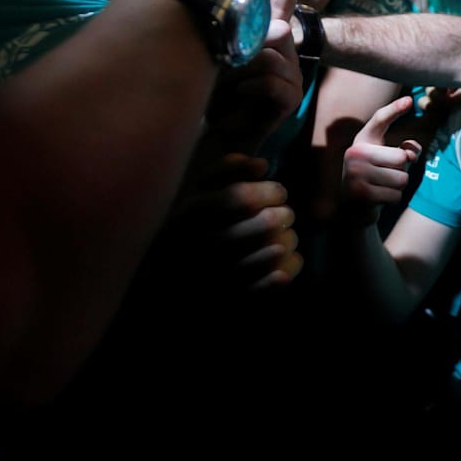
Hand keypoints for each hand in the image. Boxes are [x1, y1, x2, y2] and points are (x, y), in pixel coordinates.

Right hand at [162, 153, 302, 291]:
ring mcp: (220, 273)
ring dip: (289, 238)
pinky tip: (284, 257)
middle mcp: (204, 244)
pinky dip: (291, 264)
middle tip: (281, 215)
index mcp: (192, 213)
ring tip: (282, 236)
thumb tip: (262, 165)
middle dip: (284, 214)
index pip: (243, 197)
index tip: (278, 193)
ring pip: (277, 250)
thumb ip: (226, 169)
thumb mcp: (199, 192)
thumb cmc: (192, 225)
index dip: (271, 191)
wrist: (169, 281)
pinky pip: (281, 277)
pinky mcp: (237, 295)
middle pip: (266, 223)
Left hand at [206, 0, 307, 153]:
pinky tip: (241, 93)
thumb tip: (258, 24)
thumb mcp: (220, 57)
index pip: (282, 5)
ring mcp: (292, 74)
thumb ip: (232, 37)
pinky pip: (272, 81)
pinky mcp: (291, 97)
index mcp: (268, 39)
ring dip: (244, 68)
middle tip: (229, 59)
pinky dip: (252, 86)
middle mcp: (285, 53)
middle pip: (278, 29)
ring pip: (271, 56)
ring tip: (230, 82)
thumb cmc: (220, 92)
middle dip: (251, 42)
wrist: (223, 131)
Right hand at [340, 96, 421, 223]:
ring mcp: (355, 173)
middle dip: (402, 172)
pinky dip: (392, 199)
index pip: (379, 121)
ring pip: (401, 179)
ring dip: (397, 187)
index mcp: (362, 141)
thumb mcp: (389, 162)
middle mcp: (355, 153)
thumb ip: (404, 152)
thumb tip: (411, 152)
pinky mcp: (360, 193)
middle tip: (386, 177)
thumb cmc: (376, 180)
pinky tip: (378, 199)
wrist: (352, 210)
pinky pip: (395, 195)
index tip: (409, 100)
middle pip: (401, 158)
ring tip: (381, 188)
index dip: (395, 109)